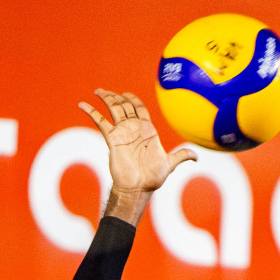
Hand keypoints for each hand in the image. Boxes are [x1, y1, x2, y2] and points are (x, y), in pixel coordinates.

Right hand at [79, 90, 194, 215]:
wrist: (137, 187)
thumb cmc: (152, 177)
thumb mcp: (170, 164)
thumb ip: (181, 156)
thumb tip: (197, 157)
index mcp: (147, 130)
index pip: (139, 108)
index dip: (133, 99)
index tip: (126, 93)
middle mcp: (133, 128)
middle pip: (124, 106)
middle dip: (116, 97)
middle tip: (107, 91)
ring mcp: (122, 132)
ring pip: (113, 109)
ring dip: (106, 98)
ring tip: (97, 91)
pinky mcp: (112, 138)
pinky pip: (100, 122)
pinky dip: (91, 112)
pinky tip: (82, 104)